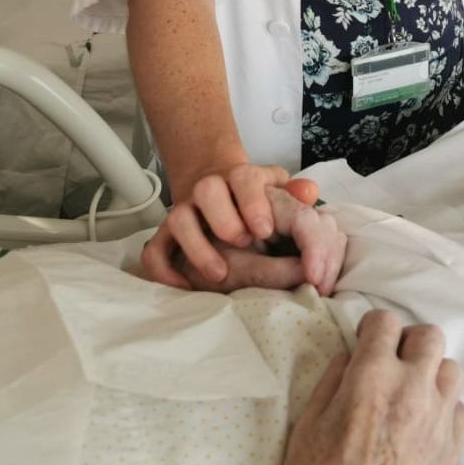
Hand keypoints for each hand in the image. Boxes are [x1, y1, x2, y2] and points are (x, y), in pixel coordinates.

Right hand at [140, 162, 290, 287]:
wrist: (216, 186)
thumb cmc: (254, 198)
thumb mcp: (276, 191)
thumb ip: (293, 193)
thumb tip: (310, 192)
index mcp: (240, 177)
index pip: (244, 178)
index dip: (253, 203)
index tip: (265, 230)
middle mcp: (208, 189)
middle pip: (207, 191)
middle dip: (225, 219)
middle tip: (244, 243)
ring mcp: (183, 211)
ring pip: (177, 219)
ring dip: (198, 247)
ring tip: (220, 273)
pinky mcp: (165, 236)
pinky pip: (153, 251)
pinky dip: (163, 270)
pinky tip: (185, 287)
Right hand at [280, 310, 463, 464]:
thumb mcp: (308, 423)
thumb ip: (335, 379)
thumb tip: (353, 356)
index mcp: (372, 378)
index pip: (386, 322)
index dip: (373, 329)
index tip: (366, 341)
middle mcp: (412, 391)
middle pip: (429, 336)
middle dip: (408, 343)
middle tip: (390, 363)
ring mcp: (437, 421)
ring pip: (451, 369)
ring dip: (430, 374)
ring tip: (409, 393)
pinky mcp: (451, 450)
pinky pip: (459, 410)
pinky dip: (443, 409)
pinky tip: (421, 423)